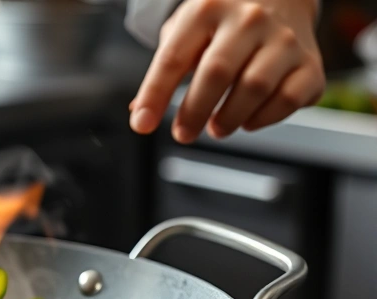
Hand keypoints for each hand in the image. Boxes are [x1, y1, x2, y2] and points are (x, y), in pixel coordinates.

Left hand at [129, 0, 324, 142]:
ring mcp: (284, 38)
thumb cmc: (222, 21)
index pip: (174, 57)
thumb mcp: (187, 30)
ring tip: (216, 127)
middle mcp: (249, 19)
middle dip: (194, 111)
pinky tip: (248, 119)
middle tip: (183, 133)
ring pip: (255, 88)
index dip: (155, 94)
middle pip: (216, 72)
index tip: (142, 124)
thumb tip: (139, 113)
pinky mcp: (310, 62)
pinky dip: (264, 119)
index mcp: (208, 8)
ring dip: (229, 118)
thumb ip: (164, 69)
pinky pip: (288, 99)